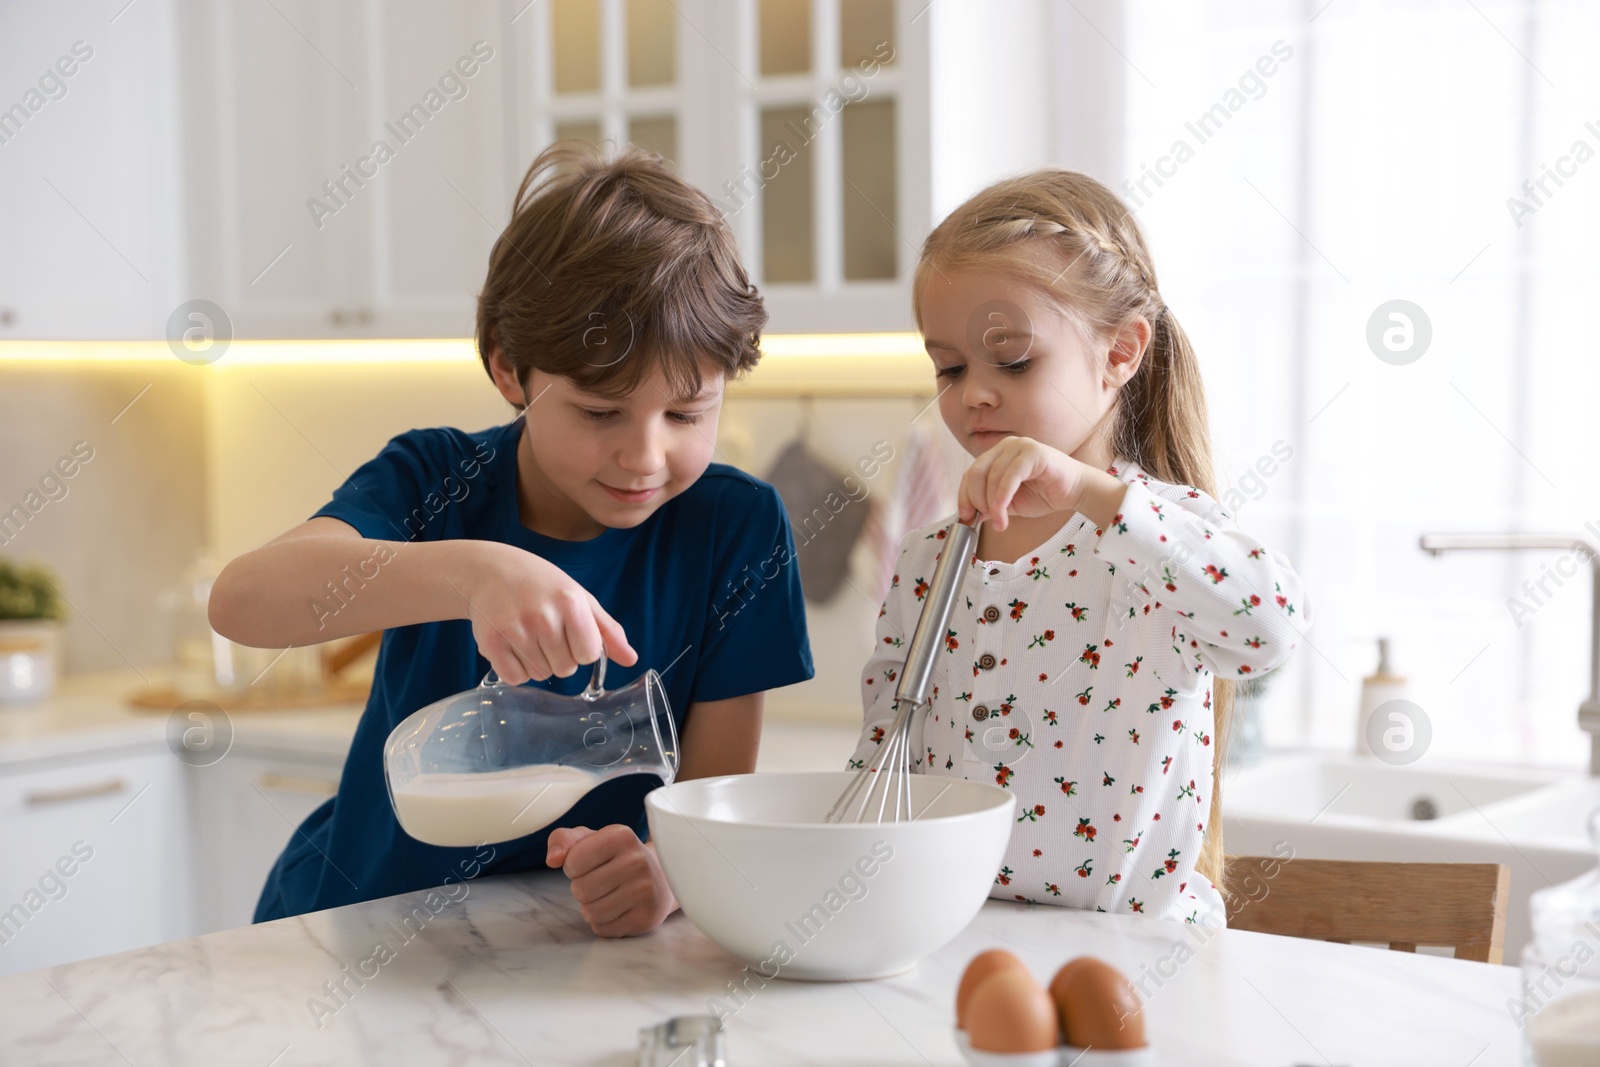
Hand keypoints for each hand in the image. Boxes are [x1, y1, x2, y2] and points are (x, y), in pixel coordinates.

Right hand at [455, 542, 636, 683]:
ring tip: (527, 634)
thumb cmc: (541, 585)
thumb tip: (631, 660)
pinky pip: (515, 678)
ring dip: (537, 662)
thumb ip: (607, 630)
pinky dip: (516, 670)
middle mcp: (543, 617)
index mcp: (570, 603)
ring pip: (541, 675)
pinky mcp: (491, 642)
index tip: (569, 632)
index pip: (589, 654)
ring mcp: (515, 630)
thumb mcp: (579, 598)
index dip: (581, 648)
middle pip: (565, 668)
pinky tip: (512, 645)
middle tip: (543, 629)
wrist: (490, 570)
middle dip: (559, 656)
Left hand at [547, 825, 677, 937]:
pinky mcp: (646, 918)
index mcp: (621, 836)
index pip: (572, 862)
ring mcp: (645, 891)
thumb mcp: (590, 840)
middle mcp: (637, 861)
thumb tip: (552, 859)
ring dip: (592, 908)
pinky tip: (619, 909)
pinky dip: (604, 923)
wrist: (662, 878)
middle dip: (583, 888)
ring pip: (590, 913)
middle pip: (580, 890)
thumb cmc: (617, 857)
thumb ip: (563, 840)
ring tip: (610, 896)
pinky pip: (603, 929)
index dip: (573, 866)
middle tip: (602, 881)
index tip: (591, 863)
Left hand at [957, 437, 1126, 530]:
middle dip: (975, 500)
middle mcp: (1006, 446)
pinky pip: (1009, 476)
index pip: (970, 474)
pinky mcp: (1032, 452)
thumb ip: (990, 505)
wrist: (1076, 491)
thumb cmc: (1045, 494)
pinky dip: (1002, 497)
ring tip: (1001, 523)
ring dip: (992, 505)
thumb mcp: (1010, 503)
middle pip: (975, 473)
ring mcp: (1019, 446)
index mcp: (997, 455)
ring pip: (991, 476)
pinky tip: (1003, 512)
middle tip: (982, 520)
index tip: (965, 517)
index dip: (964, 496)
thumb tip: (970, 516)